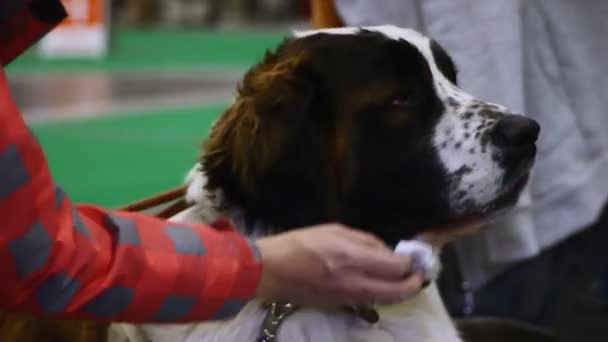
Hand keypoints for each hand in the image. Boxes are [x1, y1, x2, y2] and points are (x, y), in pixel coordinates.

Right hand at [254, 224, 423, 306]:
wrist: (271, 271)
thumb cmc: (299, 244)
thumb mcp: (333, 230)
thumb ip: (363, 240)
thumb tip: (385, 251)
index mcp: (352, 258)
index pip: (394, 267)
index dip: (408, 263)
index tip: (411, 257)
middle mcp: (354, 282)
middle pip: (396, 292)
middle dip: (413, 284)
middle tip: (418, 276)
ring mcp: (348, 297)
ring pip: (385, 301)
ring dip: (400, 292)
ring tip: (405, 282)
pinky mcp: (340, 305)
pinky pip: (370, 302)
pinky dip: (382, 295)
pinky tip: (382, 285)